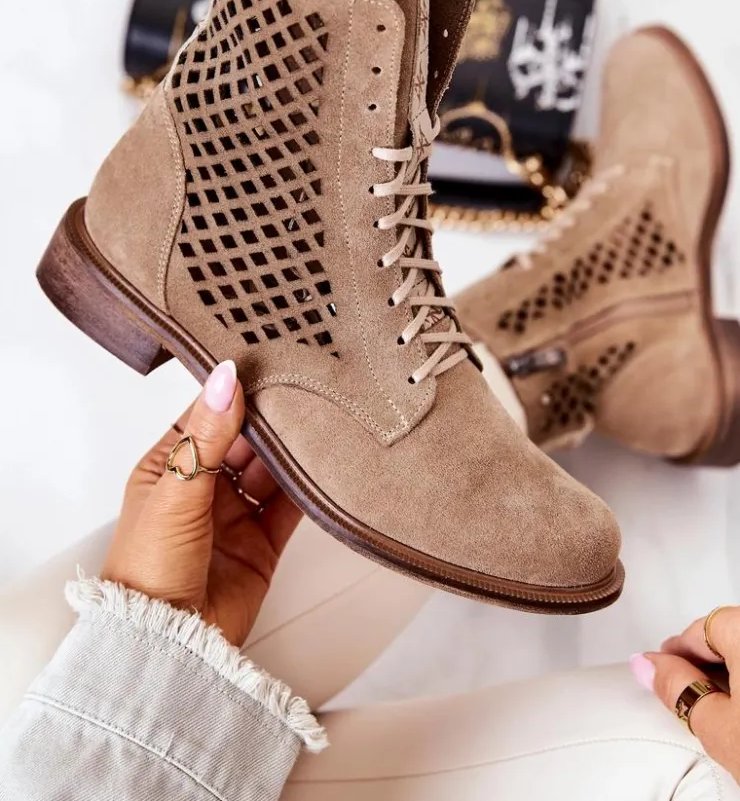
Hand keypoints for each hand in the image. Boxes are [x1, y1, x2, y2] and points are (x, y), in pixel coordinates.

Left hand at [102, 360, 301, 645]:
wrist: (167, 647)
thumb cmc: (147, 571)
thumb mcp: (176, 492)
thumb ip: (208, 435)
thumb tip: (226, 377)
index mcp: (168, 467)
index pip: (206, 415)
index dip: (232, 391)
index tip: (264, 362)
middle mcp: (201, 488)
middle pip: (244, 440)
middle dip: (269, 419)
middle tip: (302, 388)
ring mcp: (233, 516)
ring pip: (271, 470)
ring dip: (291, 451)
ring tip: (319, 422)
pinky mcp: (262, 544)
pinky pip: (290, 505)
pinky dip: (307, 488)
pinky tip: (323, 467)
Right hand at [631, 608, 739, 780]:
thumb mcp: (722, 729)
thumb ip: (678, 689)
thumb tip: (647, 665)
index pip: (705, 625)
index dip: (678, 648)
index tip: (662, 666)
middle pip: (730, 633)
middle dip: (703, 658)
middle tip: (681, 684)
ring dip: (729, 668)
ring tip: (714, 703)